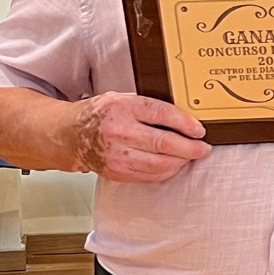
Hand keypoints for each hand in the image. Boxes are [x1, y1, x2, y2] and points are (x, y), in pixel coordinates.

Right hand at [71, 93, 209, 182]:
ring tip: (190, 156)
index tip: (199, 129)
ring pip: (160, 164)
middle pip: (164, 143)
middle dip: (191, 148)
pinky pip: (151, 176)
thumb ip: (147, 106)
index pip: (162, 114)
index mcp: (122, 108)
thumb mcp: (121, 98)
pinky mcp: (118, 172)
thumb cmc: (99, 115)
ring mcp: (118, 155)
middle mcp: (119, 132)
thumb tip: (183, 117)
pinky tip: (173, 164)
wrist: (70, 135)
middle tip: (203, 148)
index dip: (186, 123)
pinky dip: (167, 171)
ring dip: (181, 162)